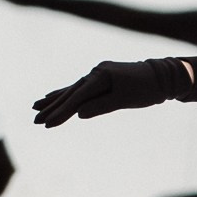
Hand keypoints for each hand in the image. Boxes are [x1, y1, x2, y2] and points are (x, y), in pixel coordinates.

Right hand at [31, 57, 195, 126]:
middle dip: (52, 107)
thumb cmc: (146, 89)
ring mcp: (97, 74)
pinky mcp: (100, 79)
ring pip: (72, 90)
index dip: (62, 111)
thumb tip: (79, 113)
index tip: (48, 124)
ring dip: (55, 100)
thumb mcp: (125, 99)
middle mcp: (96, 72)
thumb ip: (101, 106)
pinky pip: (79, 88)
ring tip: (36, 107)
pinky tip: (53, 96)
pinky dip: (66, 94)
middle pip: (70, 92)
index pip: (77, 97)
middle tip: (35, 120)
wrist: (162, 76)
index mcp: (101, 76)